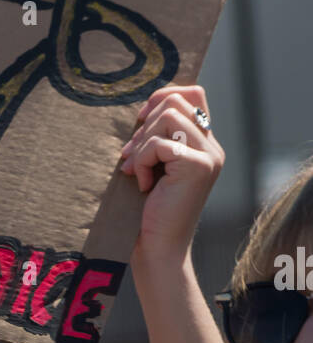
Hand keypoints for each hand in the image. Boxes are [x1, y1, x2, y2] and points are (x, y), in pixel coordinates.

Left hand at [120, 85, 224, 263]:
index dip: (161, 97)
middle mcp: (212, 148)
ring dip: (142, 143)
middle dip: (144, 125)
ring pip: (168, 115)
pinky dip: (142, 160)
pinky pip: (160, 143)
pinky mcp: (198, 167)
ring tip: (136, 171)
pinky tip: (143, 184)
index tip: (140, 123)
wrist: (156, 249)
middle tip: (130, 158)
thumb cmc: (147, 211)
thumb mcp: (153, 165)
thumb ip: (156, 136)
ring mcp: (208, 156)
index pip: (192, 93)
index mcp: (204, 145)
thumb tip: (143, 109)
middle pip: (176, 100)